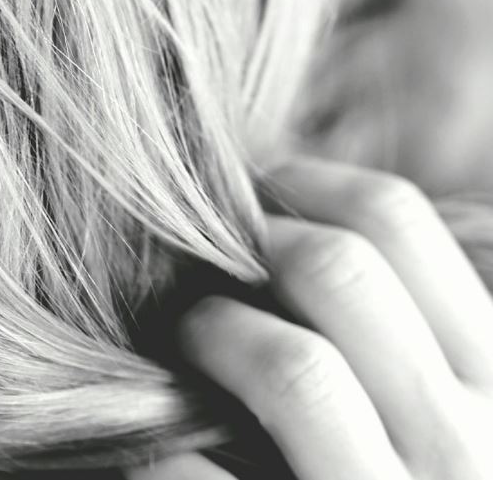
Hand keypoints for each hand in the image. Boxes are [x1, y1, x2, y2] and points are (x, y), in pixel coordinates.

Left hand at [128, 159, 492, 479]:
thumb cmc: (412, 475)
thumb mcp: (448, 409)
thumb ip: (403, 329)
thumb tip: (293, 223)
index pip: (398, 218)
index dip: (306, 181)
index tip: (252, 185)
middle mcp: (468, 450)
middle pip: (339, 268)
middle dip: (253, 244)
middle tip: (211, 253)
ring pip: (294, 367)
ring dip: (215, 331)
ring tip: (191, 332)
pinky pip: (206, 479)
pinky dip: (172, 452)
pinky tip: (169, 444)